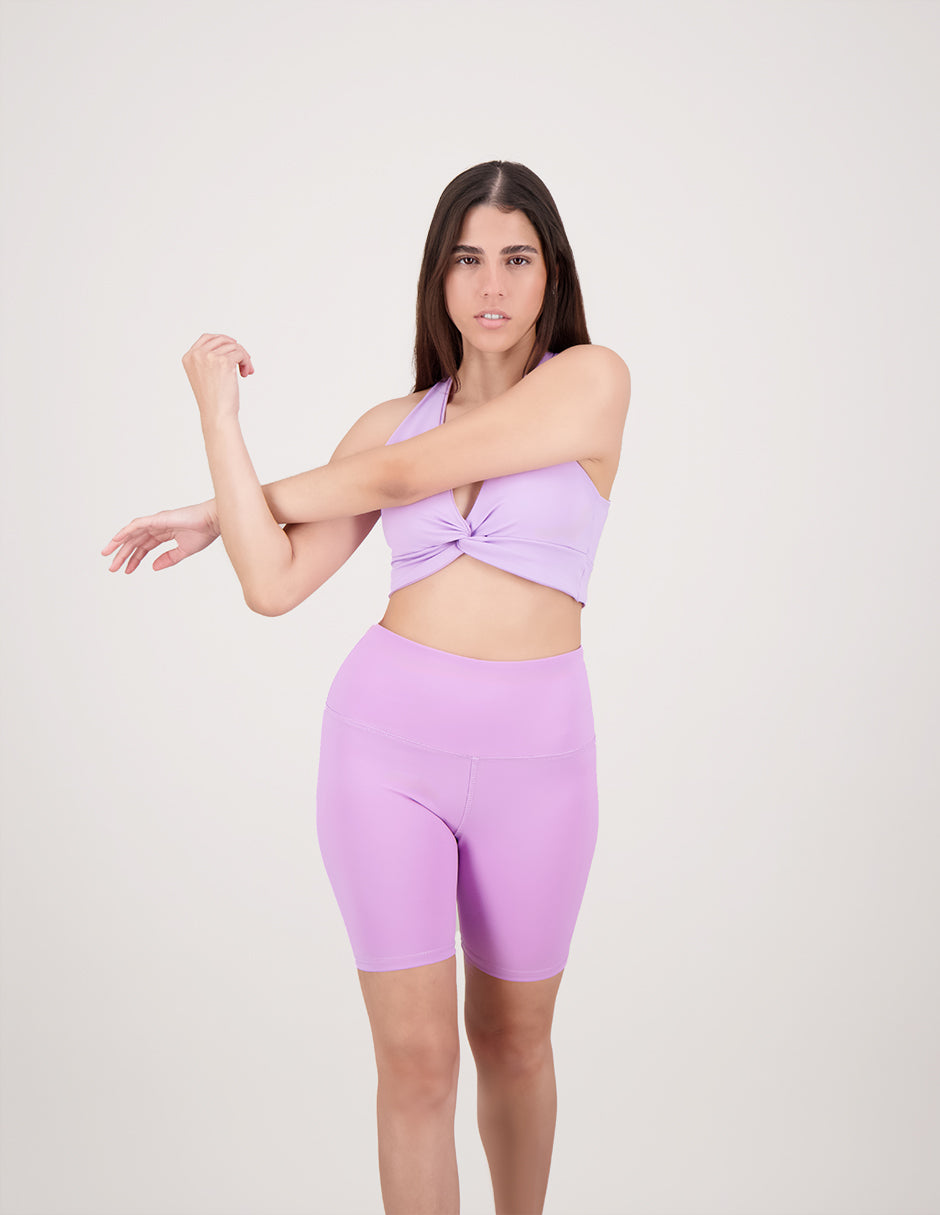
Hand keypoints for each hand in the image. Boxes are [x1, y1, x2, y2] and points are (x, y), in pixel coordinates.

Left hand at [101, 500, 220, 572]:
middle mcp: (158, 526)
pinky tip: (116, 540)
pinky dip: (125, 532)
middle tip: (113, 568)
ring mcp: (156, 521)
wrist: (213, 521)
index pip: (144, 547)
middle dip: (123, 554)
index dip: (135, 559)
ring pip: (132, 533)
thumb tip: (153, 567)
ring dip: (119, 544)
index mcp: (165, 533)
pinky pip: (136, 525)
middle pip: (135, 541)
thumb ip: (169, 559)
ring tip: (107, 555)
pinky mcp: (157, 519)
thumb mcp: (184, 551)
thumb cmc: (204, 532)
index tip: (127, 571)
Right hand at [182, 333, 254, 421]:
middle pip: (222, 340)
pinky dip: (247, 363)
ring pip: (234, 347)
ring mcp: (210, 357)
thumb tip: (230, 345)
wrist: (217, 414)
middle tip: (244, 360)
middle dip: (236, 348)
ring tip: (246, 372)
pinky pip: (241, 354)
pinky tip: (246, 373)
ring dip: (244, 358)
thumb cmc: (213, 400)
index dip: (222, 340)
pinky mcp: (224, 361)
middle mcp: (197, 354)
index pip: (206, 338)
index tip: (234, 346)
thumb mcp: (204, 375)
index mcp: (189, 357)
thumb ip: (209, 359)